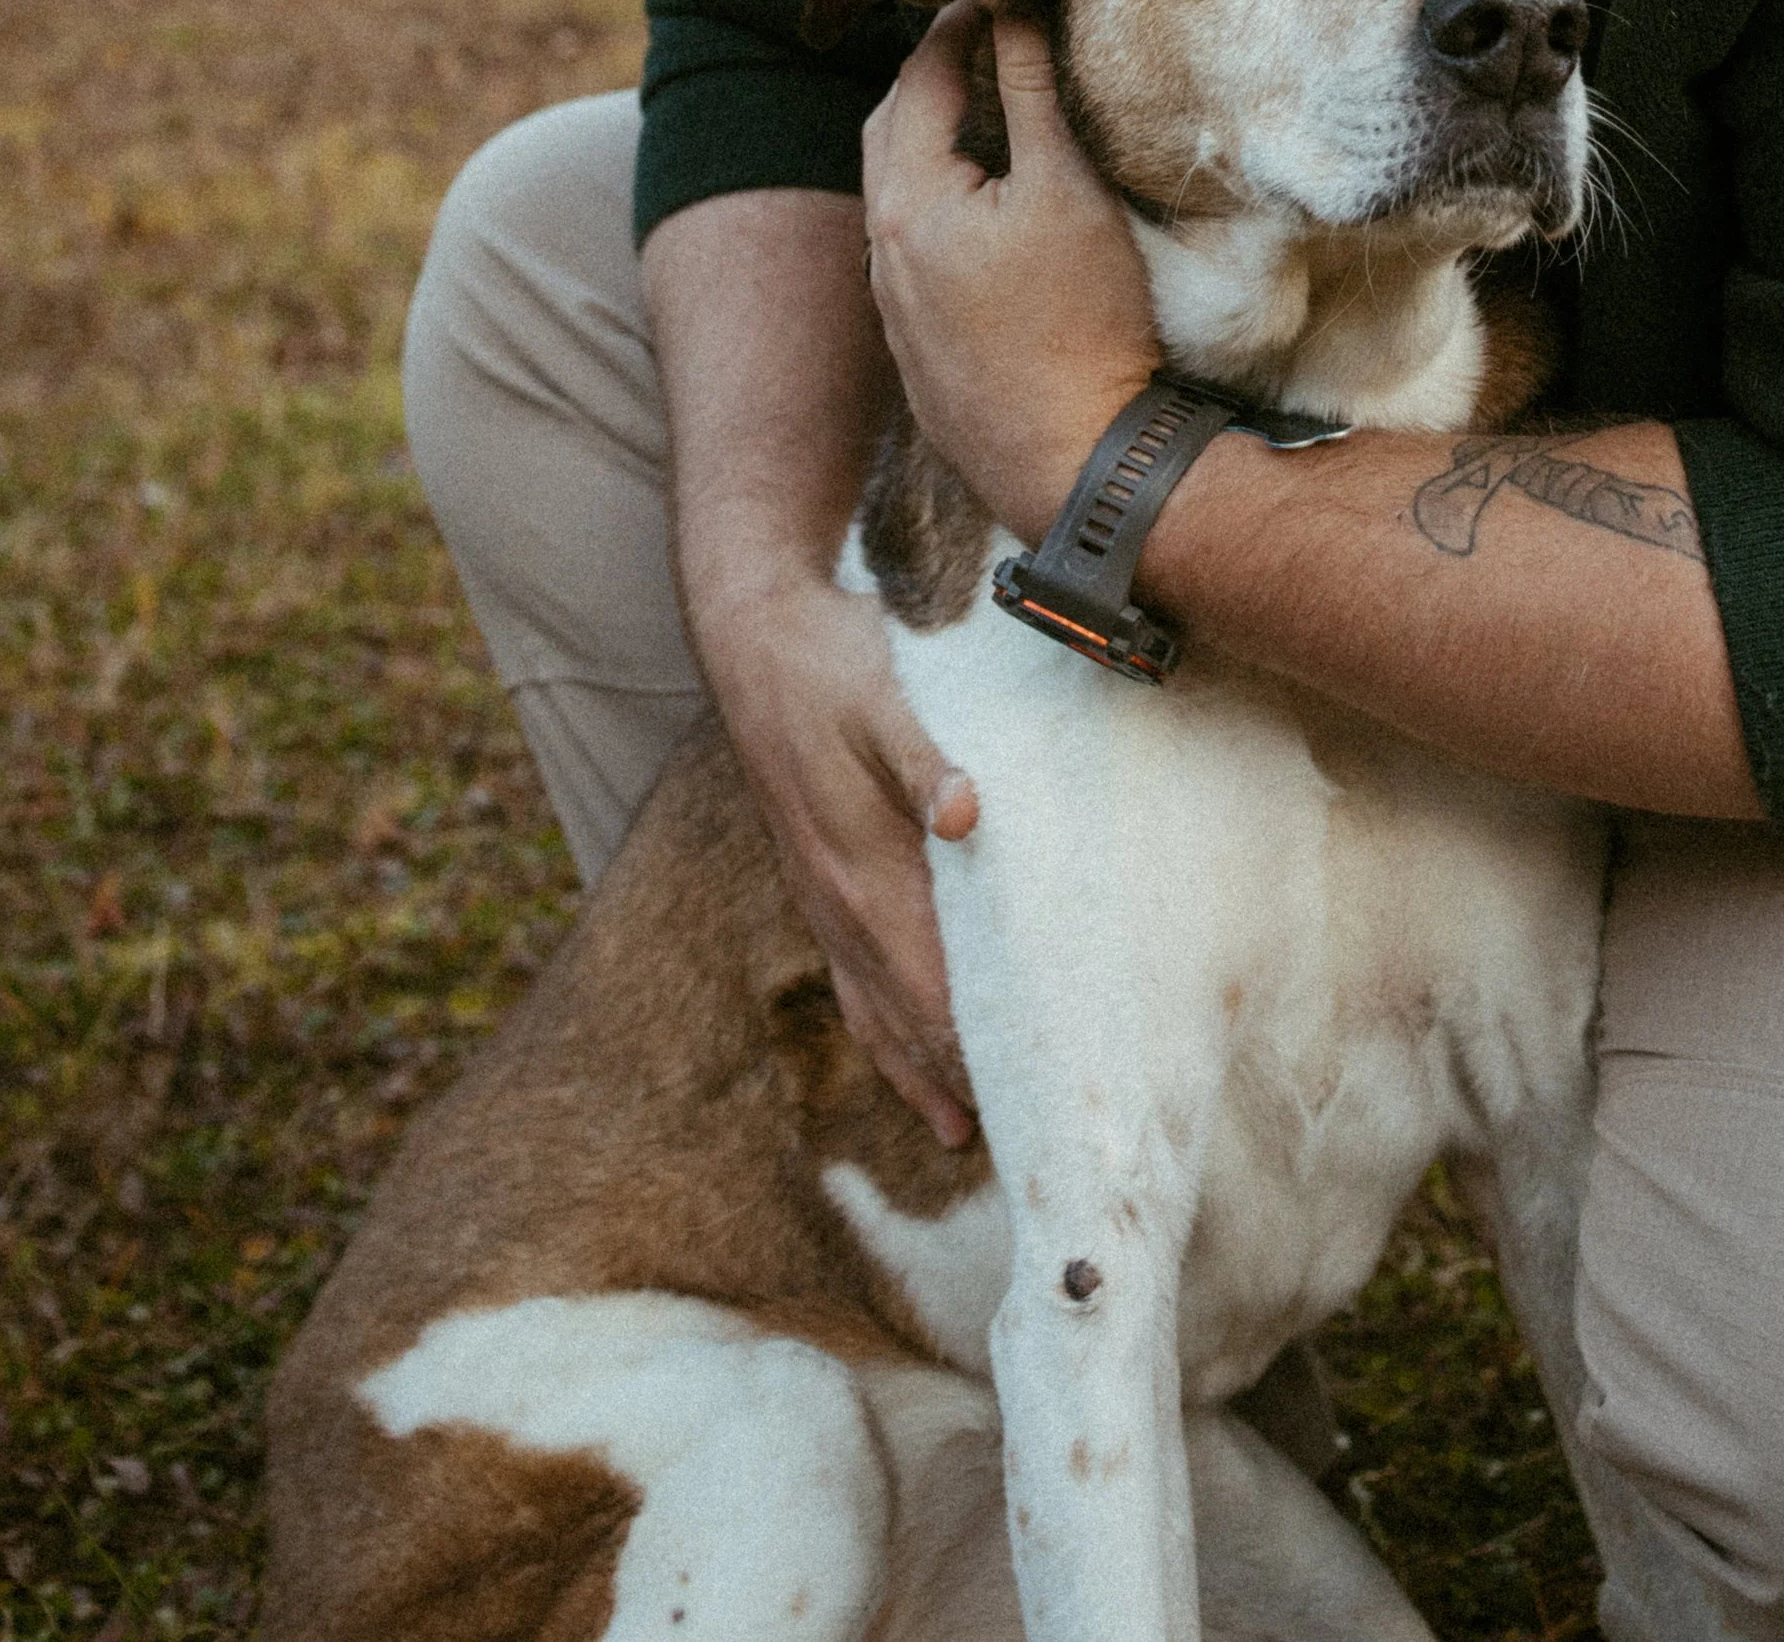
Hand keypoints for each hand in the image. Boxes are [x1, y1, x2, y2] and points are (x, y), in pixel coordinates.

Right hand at [695, 561, 982, 1146]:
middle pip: (907, 1021)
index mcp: (866, 875)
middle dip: (959, 1084)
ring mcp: (822, 899)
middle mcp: (840, 905)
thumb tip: (968, 813)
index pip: (933, 993)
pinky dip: (883, 1031)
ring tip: (963, 1133)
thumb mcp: (885, 698)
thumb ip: (927, 760)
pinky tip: (899, 1051)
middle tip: (1021, 1147)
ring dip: (918, 1073)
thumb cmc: (829, 665)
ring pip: (875, 1010)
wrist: (753, 637)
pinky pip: (851, 981)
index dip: (978, 1056)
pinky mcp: (816, 880)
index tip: (1030, 1110)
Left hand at [861, 3, 1160, 542]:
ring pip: (897, 198)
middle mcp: (882, 253)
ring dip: (930, 146)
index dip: (954, 25)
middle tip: (980, 42)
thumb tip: (1014, 8)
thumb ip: (1033, 92)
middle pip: (888, 133)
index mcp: (908, 200)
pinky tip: (987, 216)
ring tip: (986, 117)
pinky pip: (912, 255)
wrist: (1074, 464)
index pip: (916, 78)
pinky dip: (939, 208)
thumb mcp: (1067, 190)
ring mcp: (895, 310)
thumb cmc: (1080, 322)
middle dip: (928, 78)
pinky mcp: (920, 355)